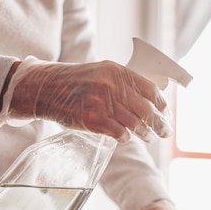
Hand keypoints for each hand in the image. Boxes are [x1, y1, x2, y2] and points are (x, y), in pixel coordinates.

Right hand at [0, 57, 171, 141]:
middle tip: (165, 132)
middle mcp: (112, 85)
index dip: (162, 105)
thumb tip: (150, 101)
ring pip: (135, 124)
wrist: (43, 88)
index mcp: (118, 71)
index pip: (151, 90)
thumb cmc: (74, 83)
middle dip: (160, 124)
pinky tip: (125, 138)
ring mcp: (102, 102)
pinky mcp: (93, 120)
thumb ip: (123, 84)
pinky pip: (120, 133)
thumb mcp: (102, 73)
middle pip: (147, 110)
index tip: (166, 114)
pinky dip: (126, 138)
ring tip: (148, 137)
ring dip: (145, 133)